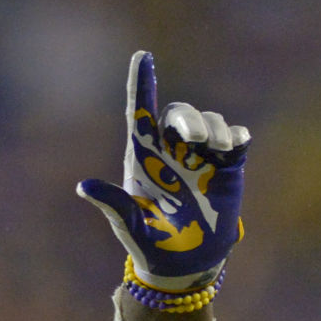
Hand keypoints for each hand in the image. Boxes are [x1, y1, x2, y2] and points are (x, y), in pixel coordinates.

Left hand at [77, 51, 248, 290]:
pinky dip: (236, 138)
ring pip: (210, 121)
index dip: (142, 84)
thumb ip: (113, 204)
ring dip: (213, 131)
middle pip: (179, 113)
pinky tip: (231, 152)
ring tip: (213, 155)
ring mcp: (200, 157)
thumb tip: (83, 187)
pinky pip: (237, 136)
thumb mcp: (130, 225)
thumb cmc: (150, 244)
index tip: (142, 56)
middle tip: (193, 141)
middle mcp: (171, 152)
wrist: (185, 264)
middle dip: (188, 118)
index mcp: (143, 159)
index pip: (140, 113)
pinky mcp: (228, 166)